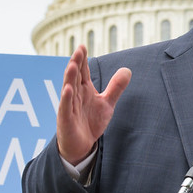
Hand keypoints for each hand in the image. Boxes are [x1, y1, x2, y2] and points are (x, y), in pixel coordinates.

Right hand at [56, 45, 131, 164]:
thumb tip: (127, 69)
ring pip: (68, 89)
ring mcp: (69, 106)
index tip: (83, 46)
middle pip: (74, 76)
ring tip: (73, 64)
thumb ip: (115, 87)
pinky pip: (65, 107)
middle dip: (76, 63)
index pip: (82, 71)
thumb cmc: (91, 122)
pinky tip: (67, 89)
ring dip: (70, 77)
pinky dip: (66, 98)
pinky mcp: (66, 119)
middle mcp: (75, 95)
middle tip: (79, 49)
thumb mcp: (107, 103)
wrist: (82, 146)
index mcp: (84, 89)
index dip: (82, 59)